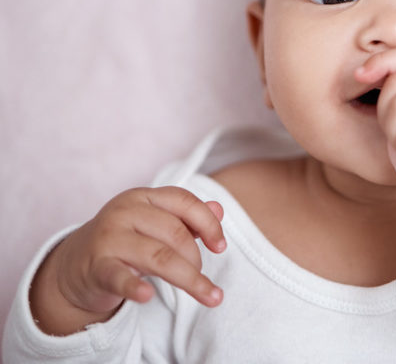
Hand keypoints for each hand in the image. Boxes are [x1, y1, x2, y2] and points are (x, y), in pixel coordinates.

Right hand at [30, 186, 225, 334]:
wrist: (75, 266)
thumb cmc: (125, 242)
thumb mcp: (154, 224)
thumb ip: (187, 218)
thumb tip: (219, 209)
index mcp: (142, 198)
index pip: (183, 201)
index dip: (208, 223)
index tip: (221, 247)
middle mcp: (124, 213)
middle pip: (175, 233)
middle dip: (196, 258)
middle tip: (200, 275)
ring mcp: (108, 239)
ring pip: (158, 256)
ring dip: (189, 278)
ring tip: (208, 295)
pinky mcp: (96, 268)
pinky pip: (119, 277)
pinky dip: (134, 287)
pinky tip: (147, 296)